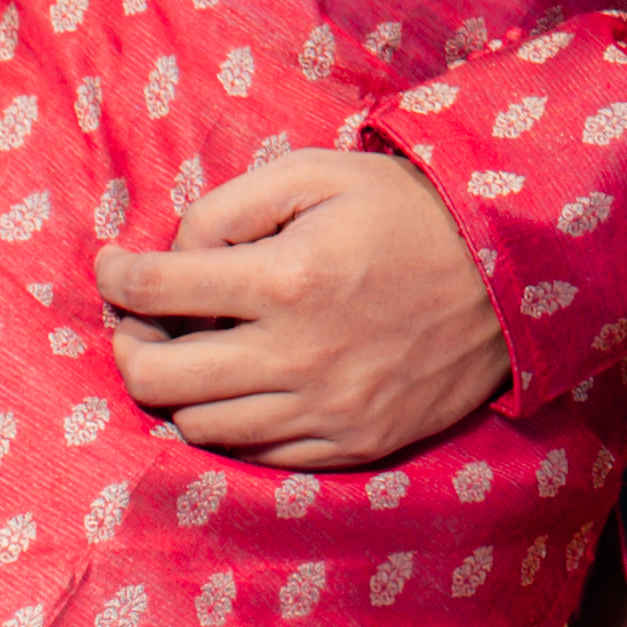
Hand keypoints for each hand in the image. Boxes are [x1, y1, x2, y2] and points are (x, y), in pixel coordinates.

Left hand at [97, 145, 511, 469]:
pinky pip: (254, 455)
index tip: (112, 266)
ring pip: (197, 425)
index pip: (156, 289)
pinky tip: (242, 387)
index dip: (116, 275)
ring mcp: (325, 411)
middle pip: (155, 378)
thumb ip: (234, 203)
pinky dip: (230, 424)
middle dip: (127, 345)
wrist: (513, 273)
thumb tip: (173, 250)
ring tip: (192, 355)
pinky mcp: (351, 445)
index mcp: (286, 278)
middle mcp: (296, 355)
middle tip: (139, 322)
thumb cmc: (409, 211)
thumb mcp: (321, 172)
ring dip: (176, 391)